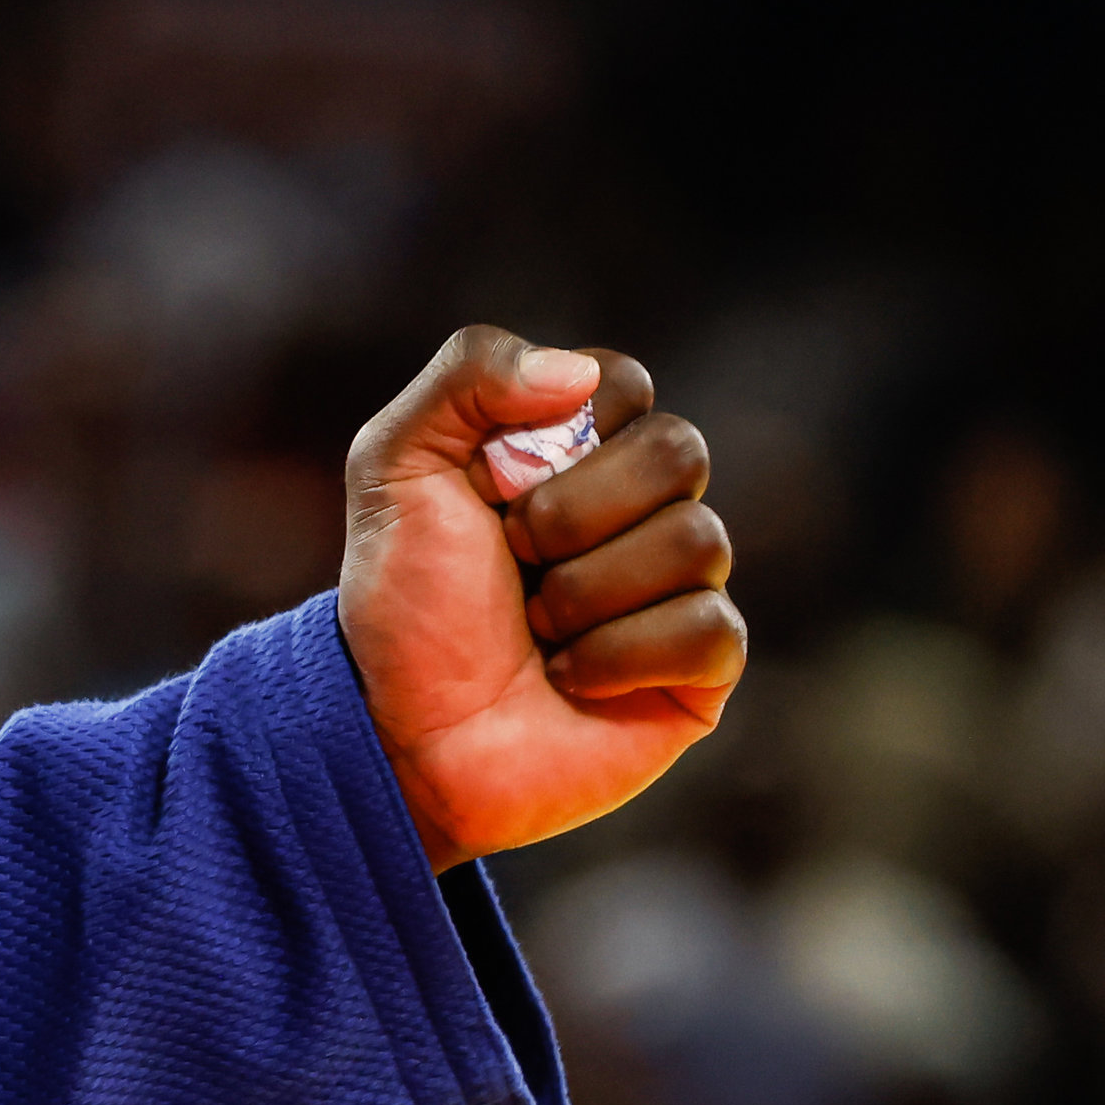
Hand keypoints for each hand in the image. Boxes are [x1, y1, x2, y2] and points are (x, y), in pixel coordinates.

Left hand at [336, 326, 743, 868]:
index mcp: (577, 447)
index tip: (490, 484)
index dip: (555, 432)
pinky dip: (619, 656)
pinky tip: (573, 679)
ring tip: (536, 629)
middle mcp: (643, 506)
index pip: (623, 383)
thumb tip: (579, 374)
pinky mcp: (704, 667)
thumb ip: (469, 375)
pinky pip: (710, 627)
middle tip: (513, 558)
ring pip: (697, 540)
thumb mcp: (394, 466)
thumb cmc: (404, 602)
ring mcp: (681, 585)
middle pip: (678, 449)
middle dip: (571, 512)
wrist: (403, 730)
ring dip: (585, 592)